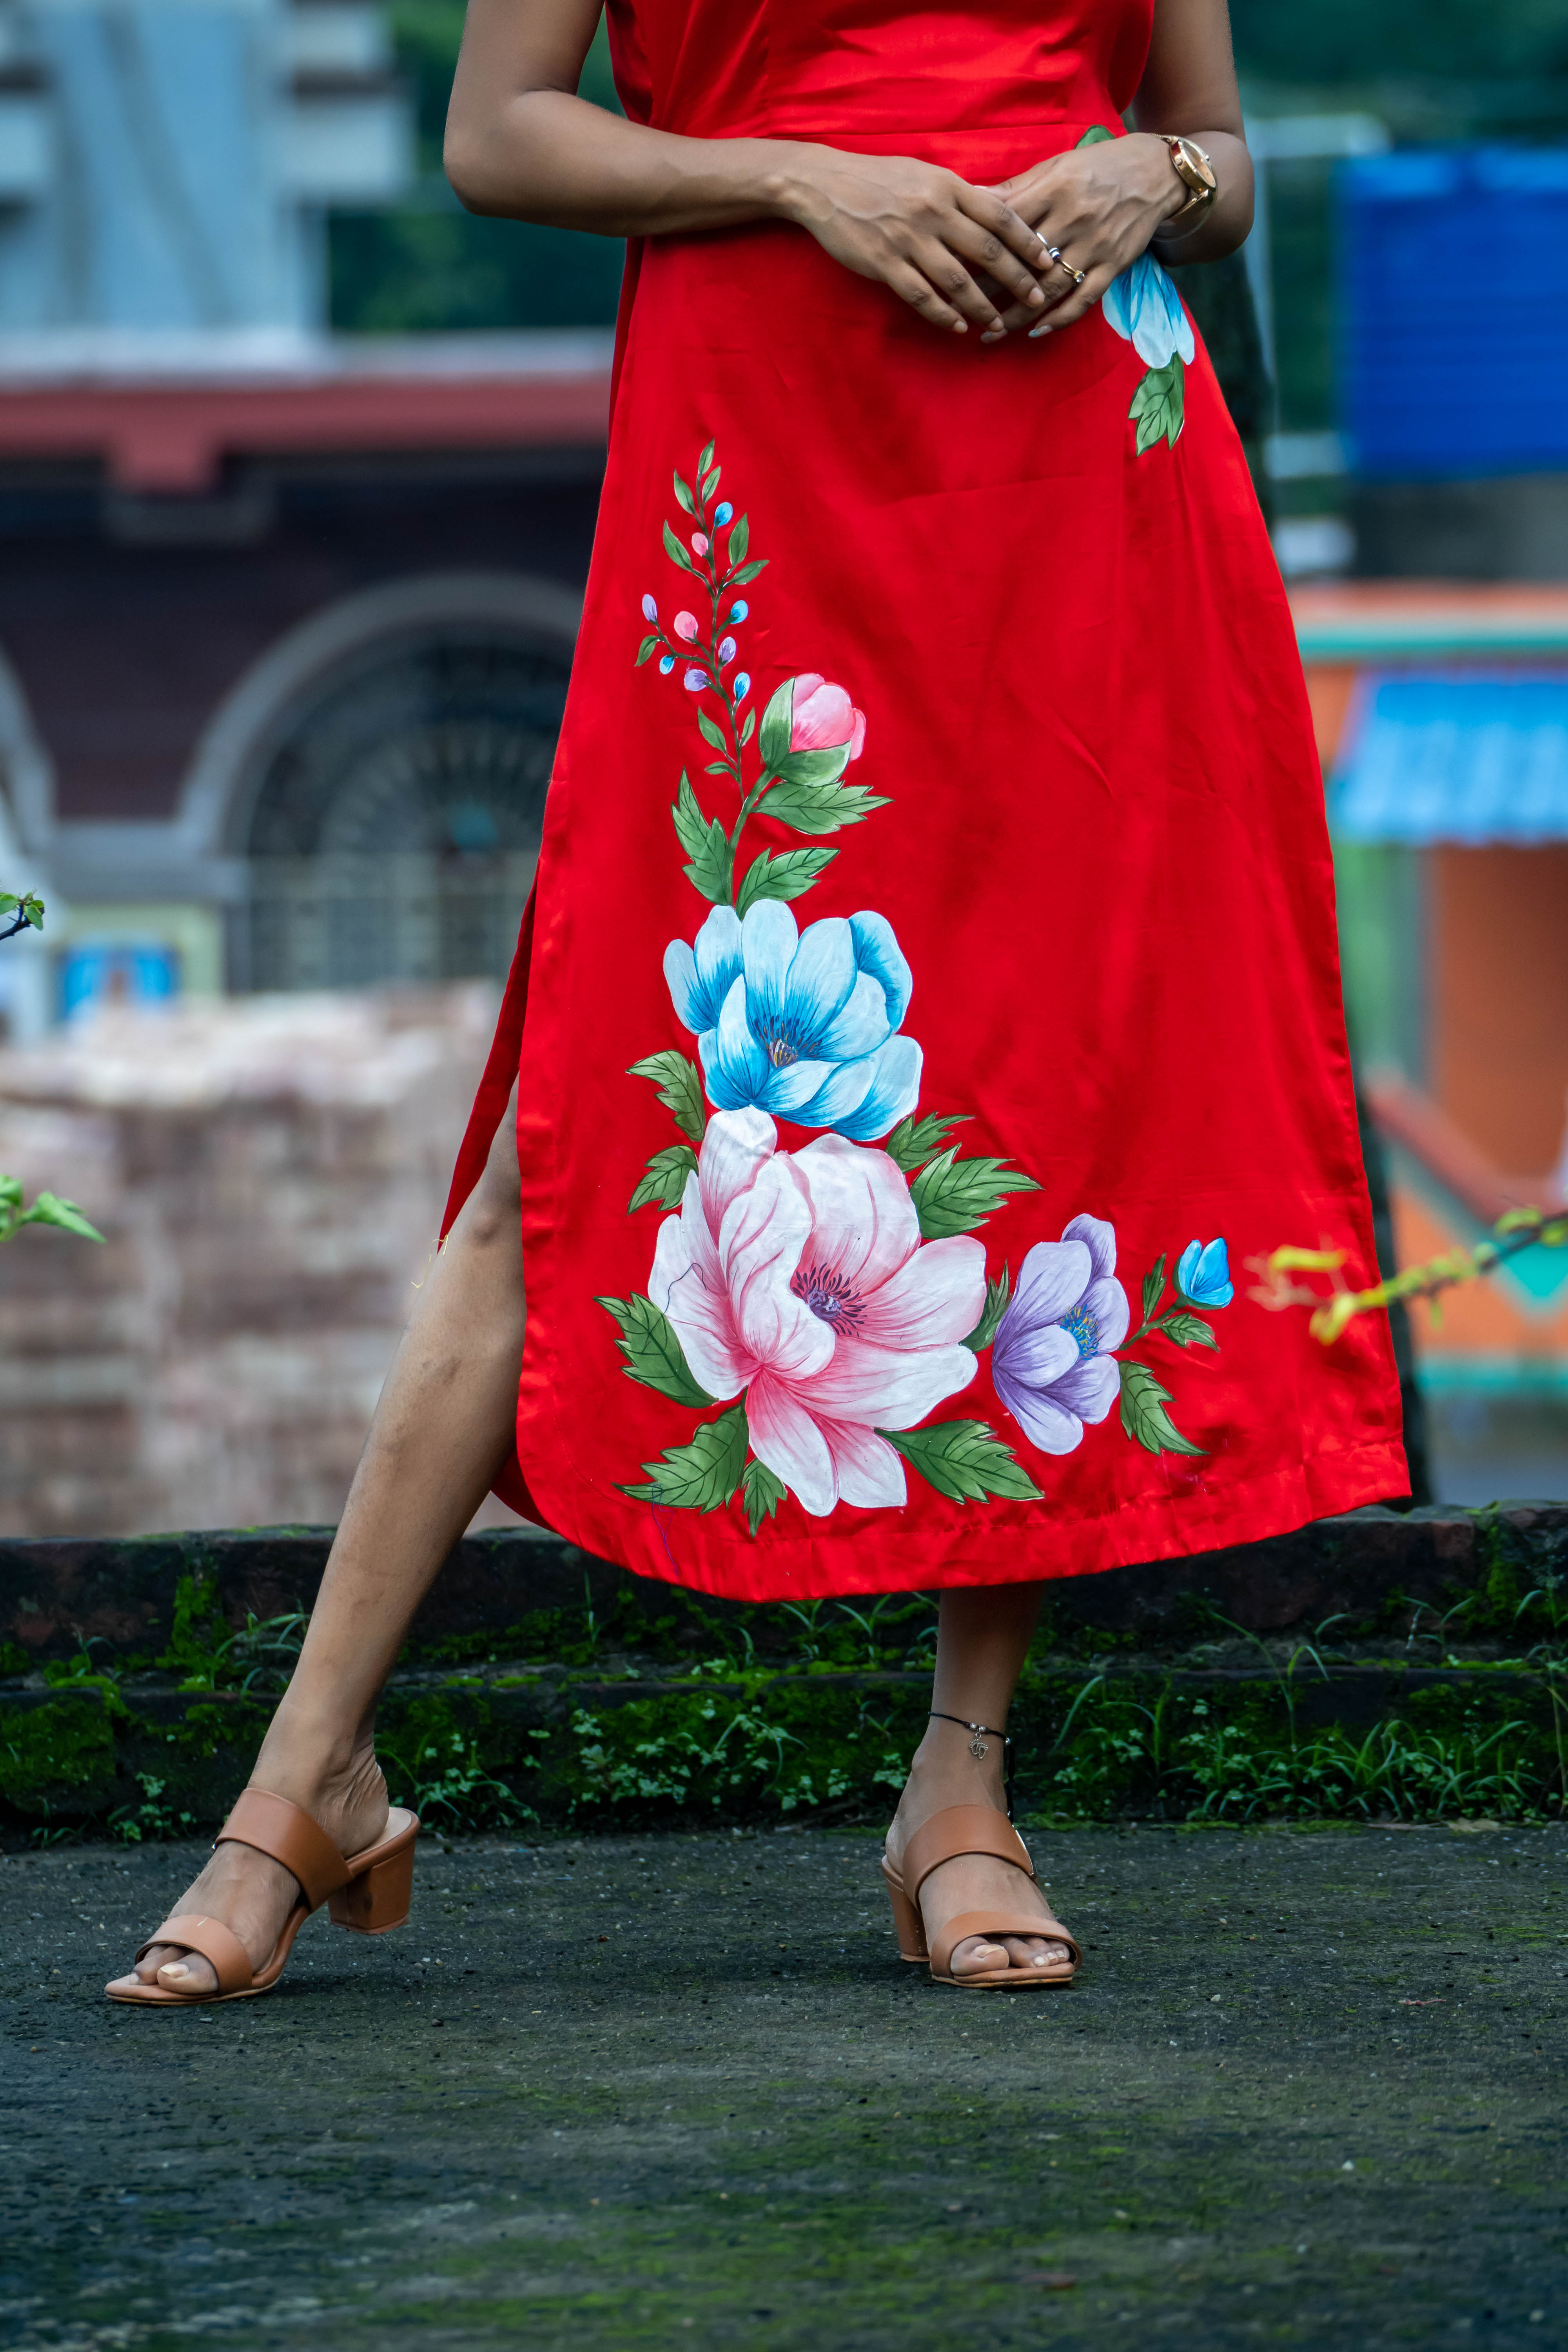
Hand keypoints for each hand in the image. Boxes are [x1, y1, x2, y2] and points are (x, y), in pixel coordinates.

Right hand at [777, 148, 1054, 337]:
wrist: (825, 184)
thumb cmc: (879, 178)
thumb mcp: (925, 175)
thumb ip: (960, 194)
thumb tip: (998, 207)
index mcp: (947, 187)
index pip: (1000, 215)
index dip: (1027, 241)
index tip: (1048, 261)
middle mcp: (932, 212)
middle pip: (987, 251)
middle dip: (1016, 279)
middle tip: (1037, 299)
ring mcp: (908, 240)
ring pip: (957, 281)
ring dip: (981, 306)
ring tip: (997, 323)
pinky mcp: (884, 263)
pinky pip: (921, 296)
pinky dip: (943, 315)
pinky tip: (957, 327)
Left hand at [979, 133, 1185, 340]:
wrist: (1155, 172)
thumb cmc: (1097, 167)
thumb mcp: (1056, 166)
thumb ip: (1016, 188)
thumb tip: (972, 198)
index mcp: (1054, 189)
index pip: (1008, 224)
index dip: (979, 247)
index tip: (954, 266)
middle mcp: (1074, 219)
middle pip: (1024, 263)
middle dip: (990, 290)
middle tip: (963, 310)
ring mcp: (1094, 246)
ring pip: (1049, 288)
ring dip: (1018, 315)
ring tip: (991, 332)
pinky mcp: (1112, 266)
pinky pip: (1082, 300)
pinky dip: (1058, 319)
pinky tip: (1034, 332)